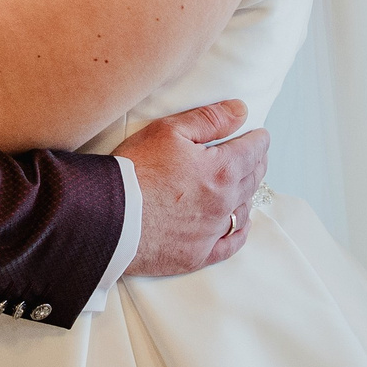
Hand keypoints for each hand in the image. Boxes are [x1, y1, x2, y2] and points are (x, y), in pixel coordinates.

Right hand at [118, 99, 270, 276]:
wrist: (106, 216)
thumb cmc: (134, 170)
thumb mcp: (168, 130)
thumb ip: (209, 119)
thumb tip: (241, 111)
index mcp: (221, 169)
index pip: (253, 151)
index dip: (259, 140)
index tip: (259, 135)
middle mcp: (223, 202)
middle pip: (252, 179)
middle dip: (257, 163)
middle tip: (256, 155)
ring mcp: (212, 232)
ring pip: (243, 210)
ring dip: (247, 194)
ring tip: (244, 184)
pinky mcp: (197, 254)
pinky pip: (230, 244)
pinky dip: (239, 231)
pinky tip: (240, 224)